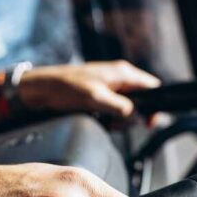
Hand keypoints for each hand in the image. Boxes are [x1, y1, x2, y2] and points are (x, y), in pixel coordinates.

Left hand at [17, 61, 160, 118]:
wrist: (41, 90)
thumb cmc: (65, 88)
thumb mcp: (95, 98)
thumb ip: (119, 107)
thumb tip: (136, 116)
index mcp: (122, 73)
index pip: (152, 87)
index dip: (154, 106)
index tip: (148, 122)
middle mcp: (119, 79)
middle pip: (140, 102)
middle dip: (131, 117)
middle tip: (115, 123)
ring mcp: (109, 88)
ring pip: (126, 109)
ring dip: (118, 120)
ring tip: (103, 121)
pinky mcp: (100, 97)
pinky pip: (113, 111)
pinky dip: (108, 119)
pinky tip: (97, 120)